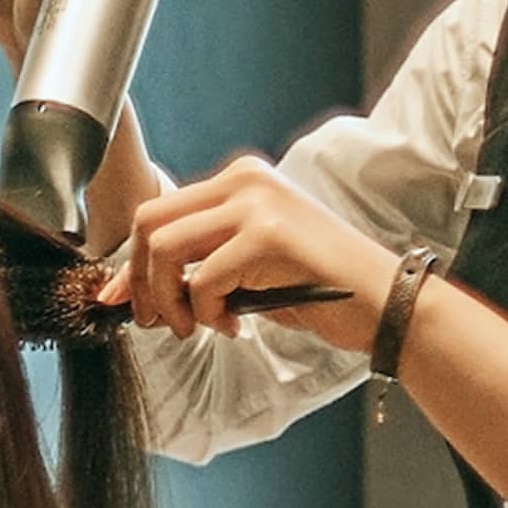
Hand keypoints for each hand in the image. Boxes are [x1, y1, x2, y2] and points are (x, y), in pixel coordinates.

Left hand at [96, 156, 399, 350]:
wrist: (385, 302)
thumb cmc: (320, 289)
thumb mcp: (249, 266)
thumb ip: (198, 265)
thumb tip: (130, 292)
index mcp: (241, 180)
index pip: (160, 211)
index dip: (133, 261)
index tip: (122, 300)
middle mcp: (244, 181)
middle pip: (150, 221)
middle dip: (140, 279)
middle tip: (156, 320)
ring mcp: (256, 204)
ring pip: (165, 247)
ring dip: (169, 299)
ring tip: (195, 326)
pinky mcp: (267, 235)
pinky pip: (203, 279)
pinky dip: (206, 313)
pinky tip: (234, 325)